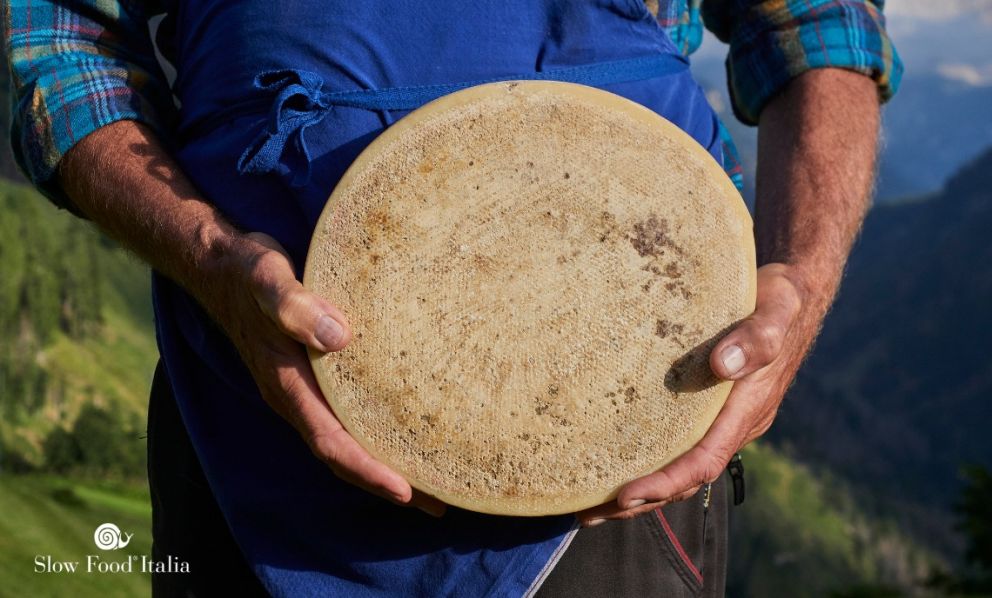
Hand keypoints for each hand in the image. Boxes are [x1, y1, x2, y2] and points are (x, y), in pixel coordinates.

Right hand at [203, 231, 446, 516]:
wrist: (218, 265)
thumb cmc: (246, 272)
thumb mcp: (267, 279)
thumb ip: (294, 306)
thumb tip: (338, 337)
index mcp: (287, 385)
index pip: (330, 442)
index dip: (367, 469)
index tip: (406, 490)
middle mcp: (295, 397)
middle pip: (343, 455)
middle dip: (386, 482)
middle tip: (438, 503)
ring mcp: (302, 390)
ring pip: (345, 440)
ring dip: (383, 464)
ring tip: (431, 481)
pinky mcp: (311, 375)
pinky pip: (345, 417)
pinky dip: (374, 435)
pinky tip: (401, 431)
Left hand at [577, 263, 809, 525]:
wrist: (794, 293)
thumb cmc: (779, 298)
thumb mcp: (775, 310)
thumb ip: (755, 338)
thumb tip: (724, 365)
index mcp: (746, 410)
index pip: (702, 462)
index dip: (664, 482)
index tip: (624, 494)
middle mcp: (734, 424)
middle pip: (685, 477)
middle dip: (640, 501)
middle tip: (589, 514)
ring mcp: (723, 419)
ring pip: (680, 465)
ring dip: (640, 490)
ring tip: (591, 505)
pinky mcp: (711, 407)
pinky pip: (678, 443)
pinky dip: (648, 459)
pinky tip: (615, 460)